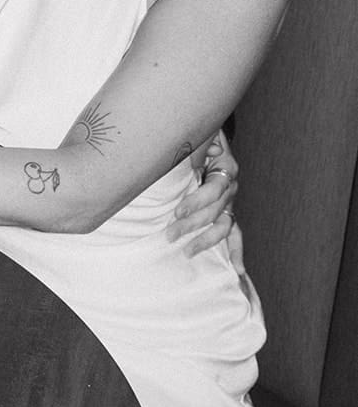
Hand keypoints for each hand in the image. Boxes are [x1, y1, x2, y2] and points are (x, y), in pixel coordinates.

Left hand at [166, 132, 238, 257]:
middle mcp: (231, 188)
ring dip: (205, 241)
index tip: (177, 211)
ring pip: (223, 227)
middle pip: (214, 212)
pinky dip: (237, 252)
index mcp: (226, 168)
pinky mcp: (228, 212)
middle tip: (170, 234)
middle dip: (191, 225)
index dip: (196, 202)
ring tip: (187, 252)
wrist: (207, 139)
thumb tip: (213, 149)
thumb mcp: (200, 136)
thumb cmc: (199, 139)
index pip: (213, 191)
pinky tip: (237, 271)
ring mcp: (230, 202)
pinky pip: (236, 234)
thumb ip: (204, 142)